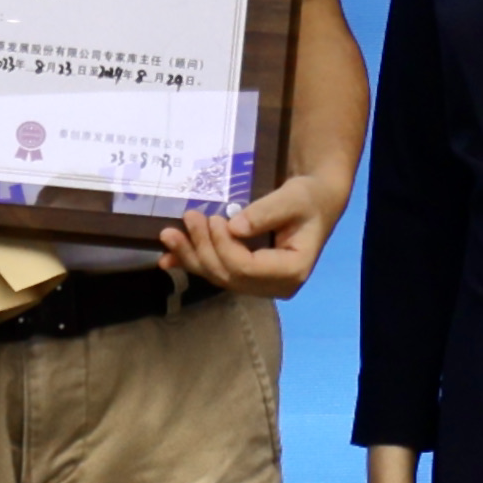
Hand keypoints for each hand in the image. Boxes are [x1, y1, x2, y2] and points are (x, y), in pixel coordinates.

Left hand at [166, 172, 337, 297]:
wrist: (314, 202)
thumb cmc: (309, 198)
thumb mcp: (293, 198)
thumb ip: (266, 212)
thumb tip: (234, 227)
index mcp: (292, 270)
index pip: (248, 268)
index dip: (224, 246)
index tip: (213, 219)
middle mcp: (276, 285)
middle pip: (229, 275)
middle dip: (203, 249)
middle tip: (189, 217)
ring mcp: (260, 285)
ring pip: (218, 276)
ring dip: (192, 256)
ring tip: (168, 234)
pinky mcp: (247, 277)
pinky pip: (217, 272)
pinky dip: (192, 264)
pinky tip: (168, 259)